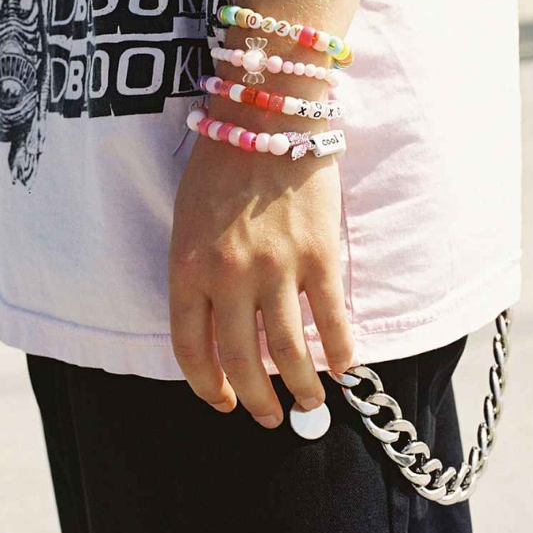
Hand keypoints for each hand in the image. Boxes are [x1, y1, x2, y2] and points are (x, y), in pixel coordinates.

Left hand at [168, 106, 354, 428]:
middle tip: (269, 417)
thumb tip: (220, 326)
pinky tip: (345, 368)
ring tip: (310, 403)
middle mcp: (228, 275)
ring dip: (302, 386)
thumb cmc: (222, 163)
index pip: (190, 348)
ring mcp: (276, 267)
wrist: (268, 115)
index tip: (223, 402)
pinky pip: (330, 318)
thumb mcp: (188, 220)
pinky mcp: (319, 255)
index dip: (207, 386)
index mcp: (187, 267)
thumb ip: (198, 272)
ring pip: (289, 349)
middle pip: (241, 360)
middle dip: (256, 400)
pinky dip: (340, 350)